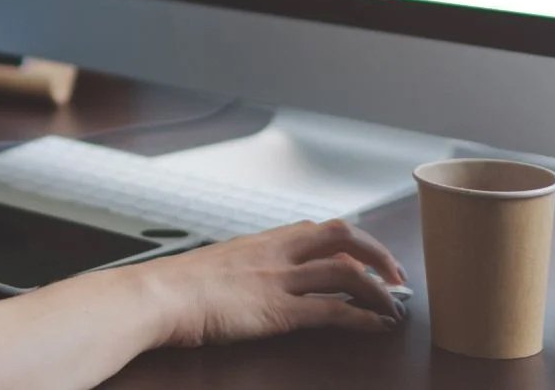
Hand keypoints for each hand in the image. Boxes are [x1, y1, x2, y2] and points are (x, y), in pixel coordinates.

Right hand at [133, 218, 408, 348]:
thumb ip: (242, 268)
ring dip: (379, 288)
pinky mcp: (277, 309)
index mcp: (262, 241)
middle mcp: (276, 252)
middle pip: (341, 235)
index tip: (366, 258)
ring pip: (346, 271)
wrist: (157, 296)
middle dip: (377, 252)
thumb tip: (250, 282)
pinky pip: (332, 309)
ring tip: (395, 305)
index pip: (318, 228)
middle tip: (397, 274)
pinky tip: (376, 326)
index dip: (350, 242)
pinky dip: (362, 317)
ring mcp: (278, 279)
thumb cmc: (176, 286)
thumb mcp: (215, 266)